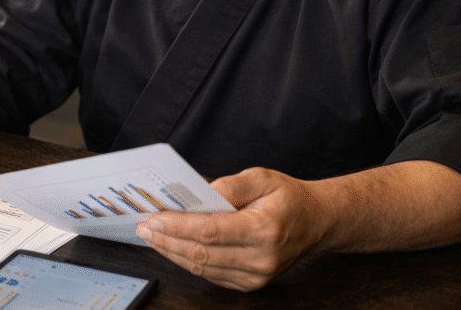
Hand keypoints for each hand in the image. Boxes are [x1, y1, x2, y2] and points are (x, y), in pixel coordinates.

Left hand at [135, 167, 326, 291]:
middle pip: (202, 253)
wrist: (317, 222)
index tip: (153, 218)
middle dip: (167, 240)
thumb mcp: (261, 177)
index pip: (209, 231)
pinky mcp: (251, 283)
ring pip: (203, 268)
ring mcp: (257, 275)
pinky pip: (212, 275)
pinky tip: (173, 247)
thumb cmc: (288, 197)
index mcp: (264, 229)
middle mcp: (262, 258)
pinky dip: (188, 261)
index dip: (176, 226)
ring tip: (152, 237)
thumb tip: (198, 195)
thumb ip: (229, 185)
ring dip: (172, 252)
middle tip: (144, 227)